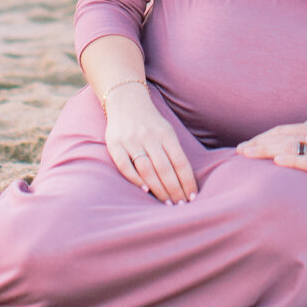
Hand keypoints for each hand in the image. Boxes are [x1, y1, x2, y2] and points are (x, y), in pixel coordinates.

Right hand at [103, 84, 196, 203]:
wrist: (125, 99)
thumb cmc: (151, 122)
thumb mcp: (167, 130)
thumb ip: (174, 151)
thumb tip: (185, 181)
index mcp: (166, 133)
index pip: (180, 161)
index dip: (187, 181)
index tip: (192, 197)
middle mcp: (149, 136)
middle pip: (165, 168)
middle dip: (174, 190)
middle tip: (180, 207)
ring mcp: (130, 140)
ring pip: (147, 169)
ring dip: (158, 189)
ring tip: (167, 204)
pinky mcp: (114, 144)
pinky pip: (125, 165)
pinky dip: (135, 179)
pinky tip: (145, 190)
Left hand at [236, 122, 306, 160]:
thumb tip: (288, 147)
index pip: (283, 133)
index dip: (263, 138)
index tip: (245, 146)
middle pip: (284, 137)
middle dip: (259, 142)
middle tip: (239, 150)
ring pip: (292, 146)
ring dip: (267, 148)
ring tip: (248, 153)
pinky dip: (291, 160)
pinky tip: (276, 161)